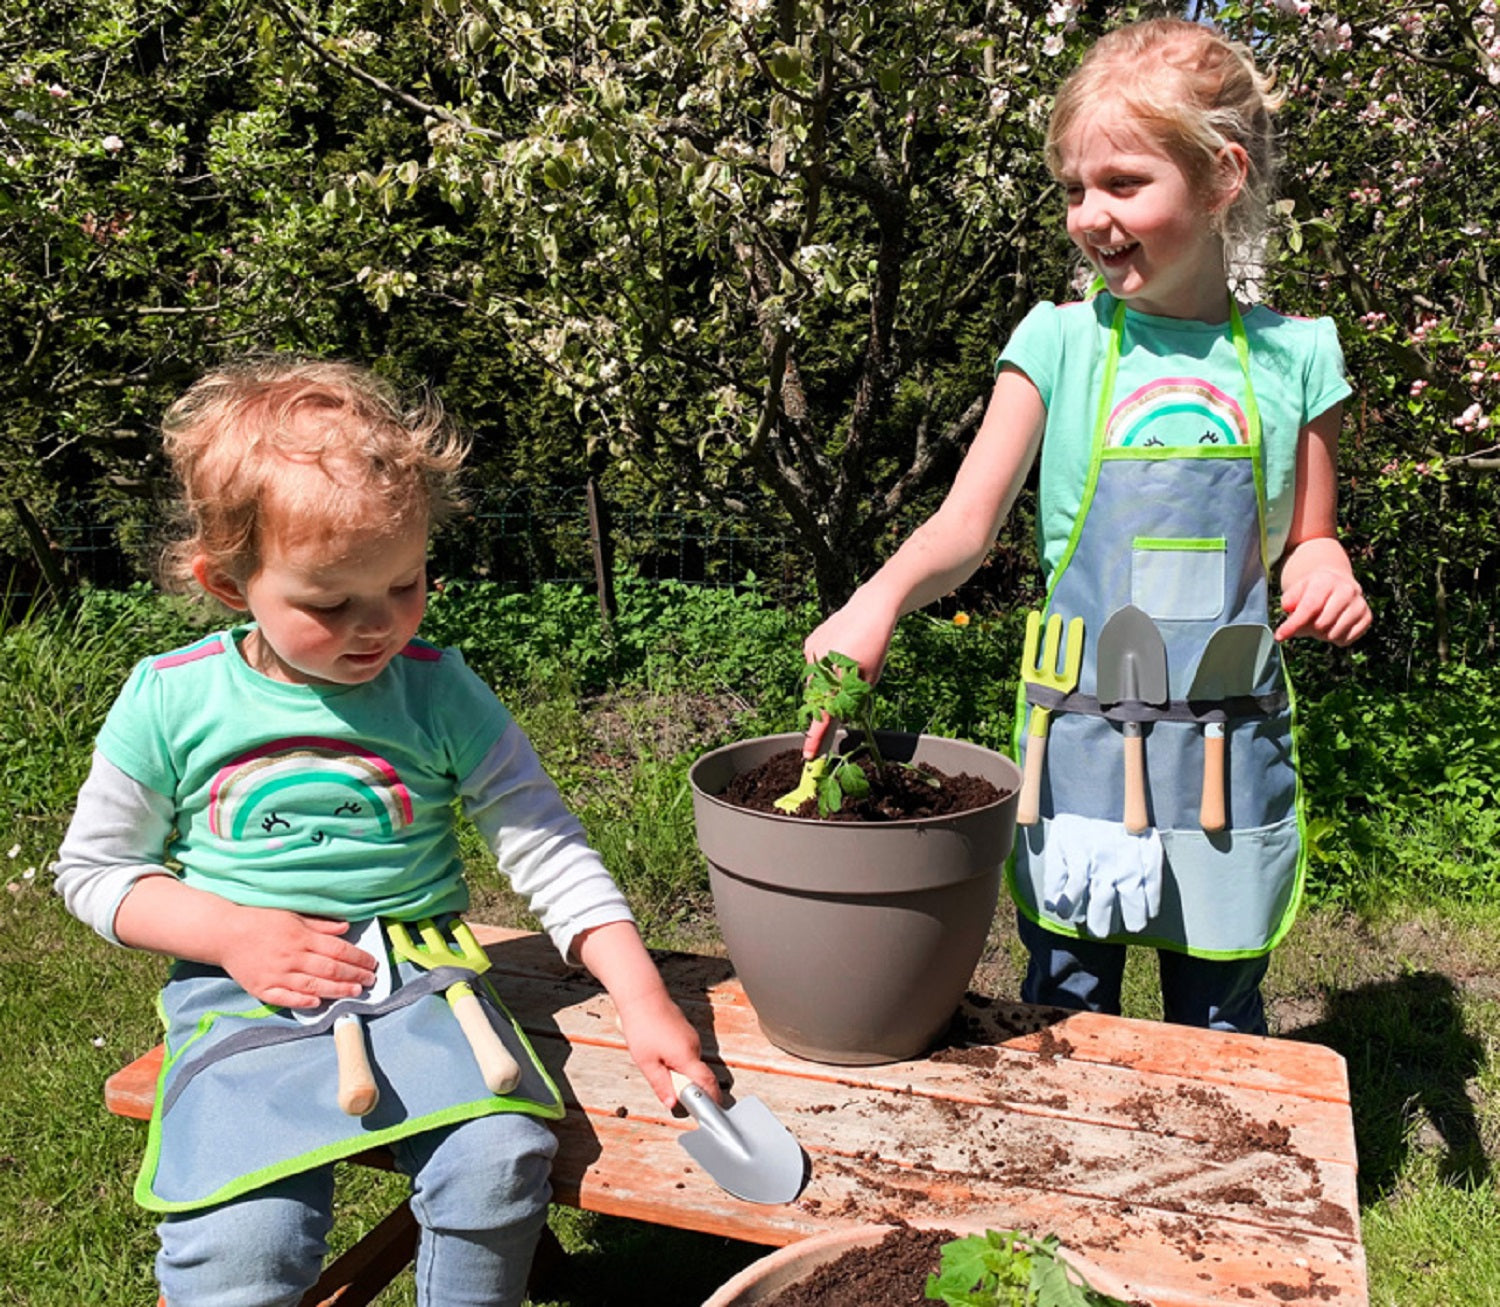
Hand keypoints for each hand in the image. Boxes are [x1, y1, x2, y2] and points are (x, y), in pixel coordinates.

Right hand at [216, 906, 377, 1008]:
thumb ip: (320, 923)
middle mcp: (291, 957)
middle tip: (371, 979)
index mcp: (300, 937)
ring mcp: (277, 975)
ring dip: (337, 990)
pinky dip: (304, 1001)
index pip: (338, 950)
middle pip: (330, 969)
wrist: (224, 933)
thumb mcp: (292, 914)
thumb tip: (346, 927)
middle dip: (354, 975)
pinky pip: (287, 998)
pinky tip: (319, 1002)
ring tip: (355, 992)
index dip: (358, 958)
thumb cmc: (260, 920)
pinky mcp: (262, 988)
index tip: (371, 962)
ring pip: (314, 985)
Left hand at [617, 990, 721, 1108]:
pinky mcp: (685, 1031)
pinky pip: (685, 1052)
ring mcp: (691, 1037)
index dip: (711, 1099)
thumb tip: (672, 1103)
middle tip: (666, 1086)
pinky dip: (675, 1058)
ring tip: (656, 1061)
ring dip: (677, 1070)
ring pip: (689, 1063)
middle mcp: (694, 1046)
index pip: (707, 1083)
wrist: (642, 996)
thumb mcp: (646, 1062)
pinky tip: (657, 1050)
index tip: (709, 1112)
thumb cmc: (642, 1026)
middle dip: (685, 1085)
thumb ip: (662, 1085)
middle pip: (697, 1075)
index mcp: (686, 1056)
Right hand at [801, 601, 897, 755]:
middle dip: (826, 703)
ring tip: (846, 663)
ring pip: (814, 681)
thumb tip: (839, 715)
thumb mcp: (869, 678)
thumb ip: (852, 699)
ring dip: (826, 683)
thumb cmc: (876, 645)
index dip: (815, 739)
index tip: (808, 756)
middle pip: (816, 698)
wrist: (872, 607)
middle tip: (846, 688)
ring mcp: (810, 653)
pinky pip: (813, 665)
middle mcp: (816, 667)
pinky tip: (839, 653)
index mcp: (835, 677)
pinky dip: (823, 666)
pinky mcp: (809, 643)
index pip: (823, 716)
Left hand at [1275, 567, 1371, 645]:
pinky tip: (1333, 626)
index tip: (1279, 636)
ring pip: (1334, 634)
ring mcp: (1359, 604)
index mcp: (1326, 581)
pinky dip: (1336, 638)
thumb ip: (1289, 600)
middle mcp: (1347, 590)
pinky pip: (1347, 639)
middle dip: (1308, 629)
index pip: (1309, 606)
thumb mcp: (1296, 590)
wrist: (1336, 582)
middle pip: (1321, 624)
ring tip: (1320, 623)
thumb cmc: (1312, 590)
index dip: (1293, 624)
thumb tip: (1288, 607)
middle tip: (1306, 623)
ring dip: (1322, 635)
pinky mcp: (1367, 617)